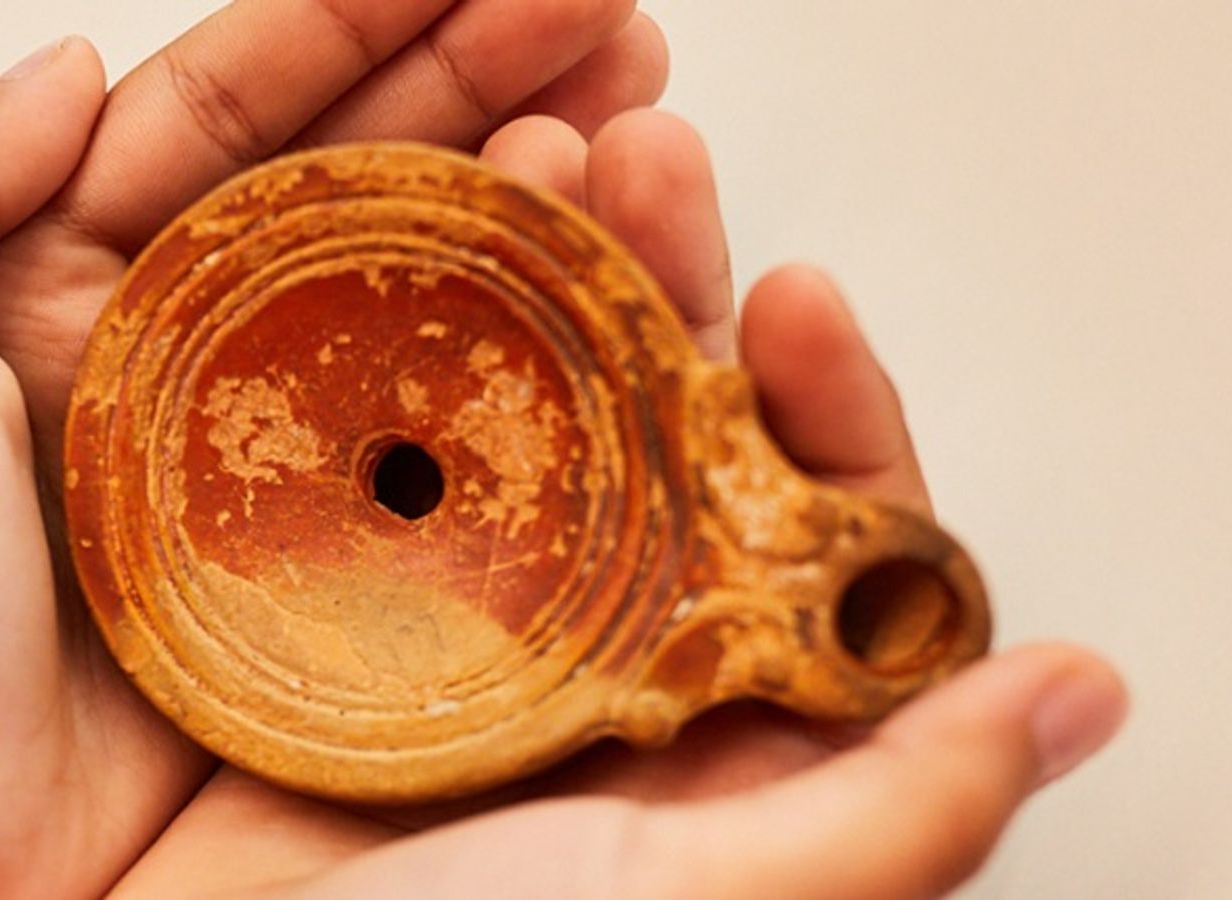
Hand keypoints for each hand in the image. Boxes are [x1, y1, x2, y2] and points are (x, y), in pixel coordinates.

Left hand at [0, 2, 673, 896]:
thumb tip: (72, 58)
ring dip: (543, 203)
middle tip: (611, 17)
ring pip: (433, 304)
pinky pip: (466, 453)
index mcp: (65, 290)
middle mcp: (187, 370)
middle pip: (362, 186)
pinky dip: (548, 370)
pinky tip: (621, 295)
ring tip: (640, 124)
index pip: (231, 114)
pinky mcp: (345, 590)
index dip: (358, 18)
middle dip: (488, 78)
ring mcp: (278, 479)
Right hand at [107, 115, 1129, 897]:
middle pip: (670, 434)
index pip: (816, 527)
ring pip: (534, 414)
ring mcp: (468, 615)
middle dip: (672, 287)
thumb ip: (893, 809)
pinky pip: (393, 443)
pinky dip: (399, 345)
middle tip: (648, 168)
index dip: (823, 406)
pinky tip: (394, 269)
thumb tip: (1076, 688)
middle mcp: (601, 653)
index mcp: (717, 716)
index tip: (792, 308)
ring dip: (543, 283)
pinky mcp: (343, 596)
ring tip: (531, 167)